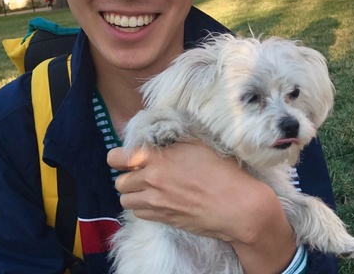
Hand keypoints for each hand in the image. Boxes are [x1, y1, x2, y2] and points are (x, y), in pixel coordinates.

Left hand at [108, 141, 296, 272]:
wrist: (236, 205)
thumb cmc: (221, 170)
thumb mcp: (198, 143)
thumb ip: (172, 139)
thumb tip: (159, 134)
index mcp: (157, 158)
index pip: (117, 157)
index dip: (118, 156)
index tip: (126, 156)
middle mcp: (151, 180)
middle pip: (120, 181)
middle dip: (128, 175)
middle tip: (142, 171)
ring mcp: (156, 203)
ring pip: (125, 200)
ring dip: (133, 193)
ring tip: (148, 187)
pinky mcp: (163, 219)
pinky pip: (139, 214)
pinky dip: (143, 207)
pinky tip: (158, 200)